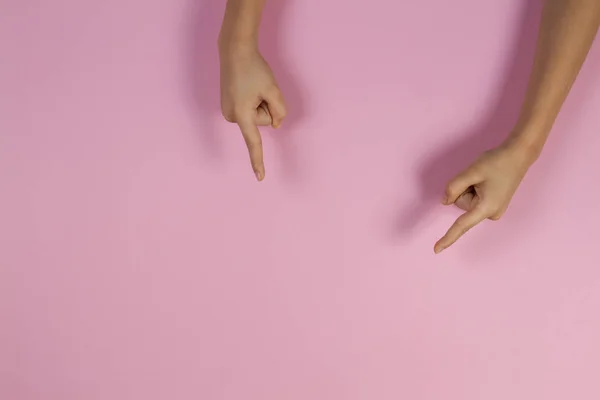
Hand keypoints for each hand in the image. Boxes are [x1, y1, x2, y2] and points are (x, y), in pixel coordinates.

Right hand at [219, 45, 286, 180]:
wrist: (234, 50)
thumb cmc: (254, 68)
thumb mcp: (273, 90)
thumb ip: (280, 111)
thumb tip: (277, 124)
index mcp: (242, 115)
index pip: (254, 143)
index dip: (258, 161)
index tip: (260, 178)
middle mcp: (232, 116)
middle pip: (263, 122)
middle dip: (266, 107)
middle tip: (259, 87)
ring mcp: (228, 111)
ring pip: (256, 115)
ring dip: (260, 102)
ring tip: (252, 85)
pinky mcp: (229, 106)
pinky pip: (250, 109)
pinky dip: (253, 99)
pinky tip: (247, 86)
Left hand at [434, 141, 535, 253]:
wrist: (519, 154)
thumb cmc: (497, 162)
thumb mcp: (471, 172)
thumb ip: (453, 187)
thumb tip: (444, 202)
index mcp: (486, 208)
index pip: (461, 225)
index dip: (447, 238)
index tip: (436, 250)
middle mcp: (491, 213)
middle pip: (461, 204)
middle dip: (464, 189)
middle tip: (479, 176)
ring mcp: (494, 210)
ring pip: (467, 201)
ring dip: (470, 187)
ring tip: (486, 177)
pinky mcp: (494, 205)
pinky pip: (474, 199)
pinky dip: (475, 188)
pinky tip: (488, 180)